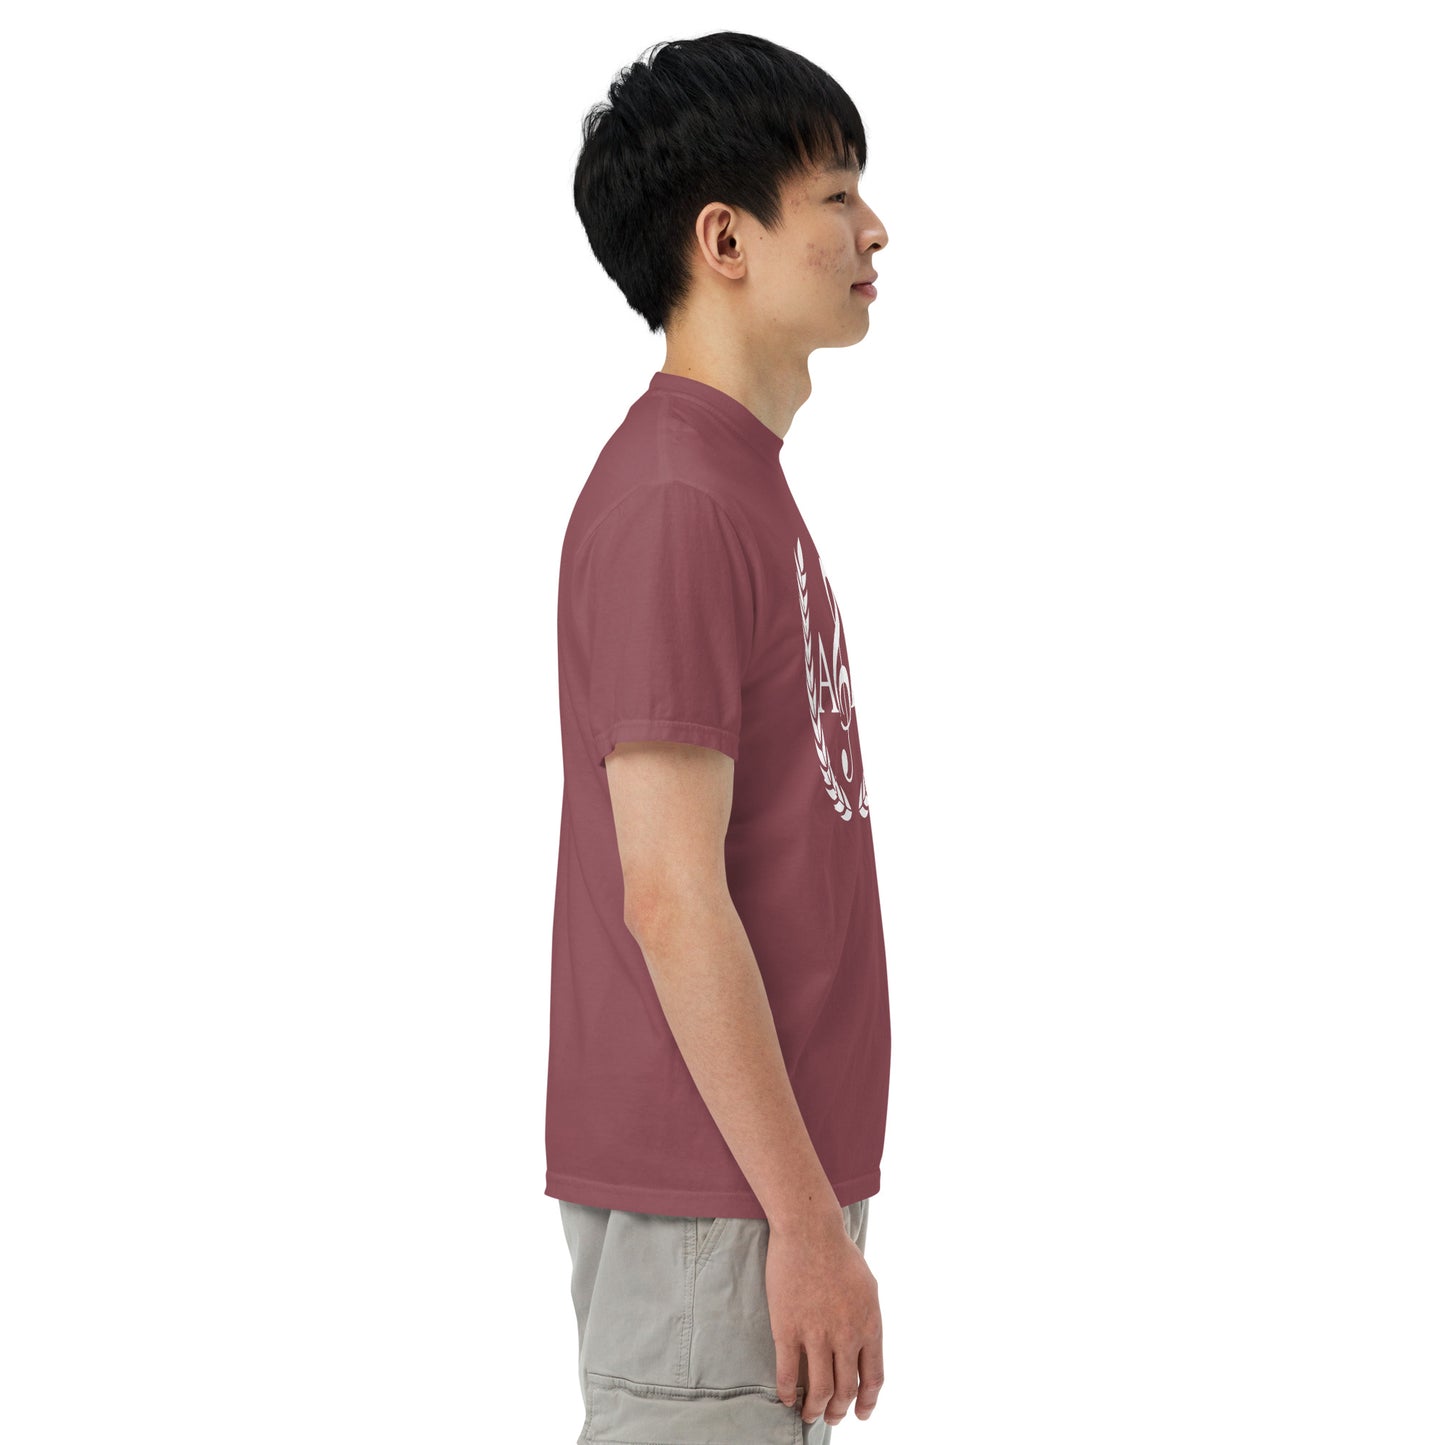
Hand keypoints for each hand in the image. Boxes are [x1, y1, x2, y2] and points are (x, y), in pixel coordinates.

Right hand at [766, 1213, 883, 1426]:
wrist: (810, 1230)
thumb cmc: (839, 1252)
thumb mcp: (868, 1288)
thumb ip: (867, 1320)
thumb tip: (864, 1345)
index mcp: (870, 1325)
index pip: (873, 1379)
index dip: (868, 1403)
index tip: (862, 1414)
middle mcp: (846, 1335)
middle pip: (846, 1390)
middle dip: (839, 1411)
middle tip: (832, 1417)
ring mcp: (816, 1334)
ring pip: (819, 1389)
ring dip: (814, 1409)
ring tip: (809, 1414)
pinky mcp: (787, 1329)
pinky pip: (787, 1372)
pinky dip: (787, 1391)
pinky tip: (786, 1398)